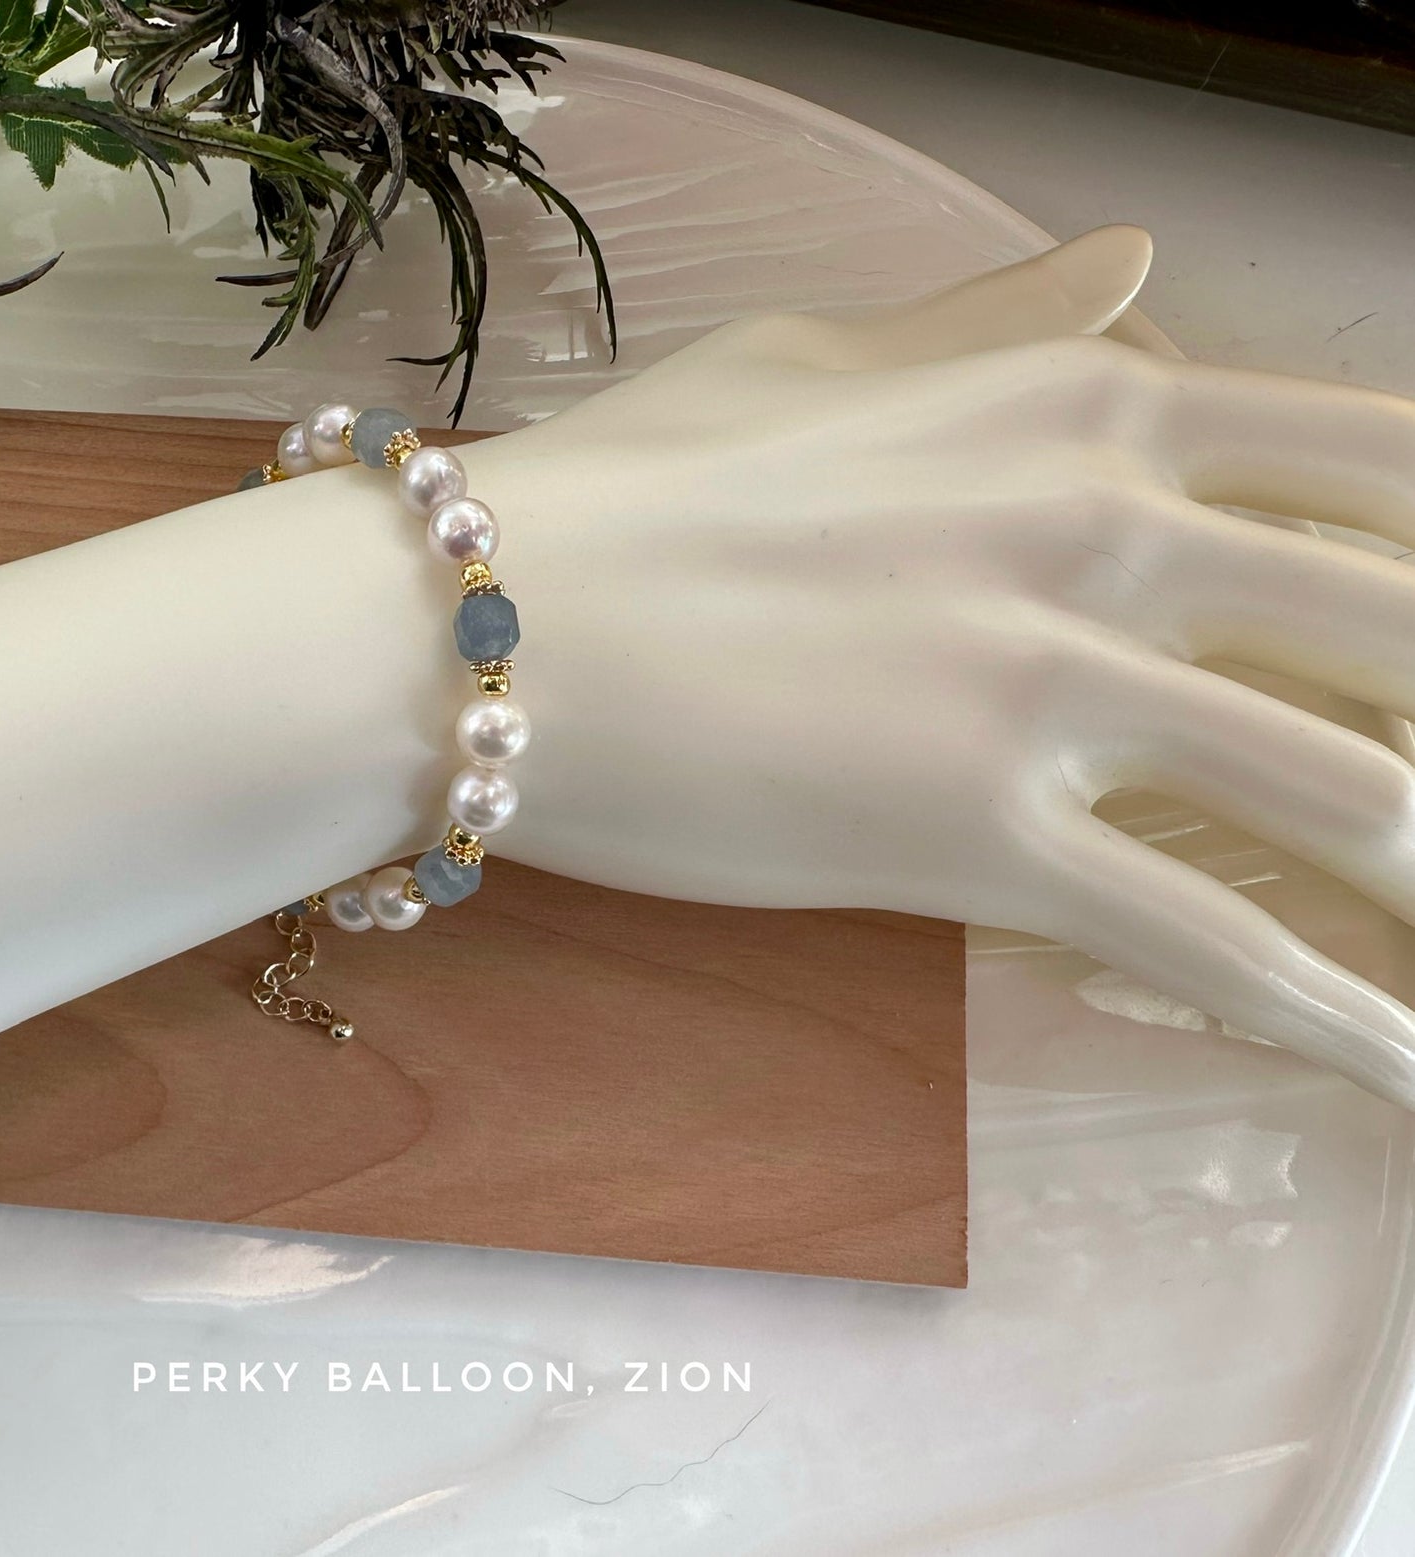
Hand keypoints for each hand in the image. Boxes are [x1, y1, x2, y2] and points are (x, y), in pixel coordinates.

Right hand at [466, 226, 1414, 1109]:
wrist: (475, 617)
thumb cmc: (628, 483)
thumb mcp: (817, 363)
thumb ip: (1000, 326)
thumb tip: (1142, 264)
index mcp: (1075, 399)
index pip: (1367, 453)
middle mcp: (1097, 521)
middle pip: (1397, 624)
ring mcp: (1044, 678)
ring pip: (1343, 793)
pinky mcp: (972, 830)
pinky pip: (1199, 939)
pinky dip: (1337, 1020)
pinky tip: (1407, 1073)